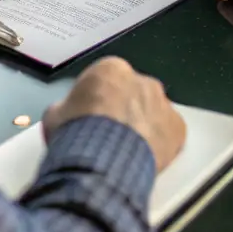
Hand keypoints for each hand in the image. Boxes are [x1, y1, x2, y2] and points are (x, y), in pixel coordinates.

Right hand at [43, 57, 185, 172]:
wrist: (100, 162)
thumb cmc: (75, 134)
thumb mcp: (55, 115)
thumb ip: (66, 107)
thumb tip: (66, 113)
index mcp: (112, 69)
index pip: (107, 81)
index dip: (98, 102)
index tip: (91, 120)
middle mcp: (142, 80)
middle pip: (134, 95)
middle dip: (124, 112)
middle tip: (110, 137)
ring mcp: (162, 103)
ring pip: (153, 113)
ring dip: (143, 127)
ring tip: (126, 152)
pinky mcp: (177, 128)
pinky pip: (168, 134)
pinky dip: (159, 145)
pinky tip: (142, 160)